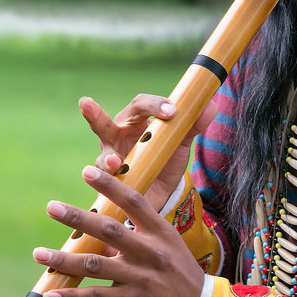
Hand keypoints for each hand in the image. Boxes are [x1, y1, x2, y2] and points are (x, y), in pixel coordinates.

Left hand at [33, 165, 204, 296]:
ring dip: (63, 259)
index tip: (87, 171)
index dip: (110, 185)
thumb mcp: (167, 244)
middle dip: (77, 218)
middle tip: (52, 207)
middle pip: (108, 229)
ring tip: (38, 253)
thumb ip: (138, 234)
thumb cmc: (180, 271)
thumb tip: (103, 228)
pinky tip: (52, 294)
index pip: (133, 200)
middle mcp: (150, 250)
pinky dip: (72, 296)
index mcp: (160, 230)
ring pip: (95, 264)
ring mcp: (141, 276)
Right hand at [79, 94, 216, 209]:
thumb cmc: (166, 158)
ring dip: (106, 158)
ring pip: (102, 155)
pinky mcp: (108, 183)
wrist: (163, 193)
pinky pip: (104, 183)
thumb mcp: (180, 142)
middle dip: (93, 113)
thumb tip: (211, 105)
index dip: (155, 105)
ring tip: (113, 163)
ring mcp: (109, 159)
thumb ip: (192, 124)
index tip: (173, 111)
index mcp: (136, 120)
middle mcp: (117, 136)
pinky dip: (108, 185)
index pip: (141, 104)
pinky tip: (112, 187)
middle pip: (104, 122)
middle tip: (85, 102)